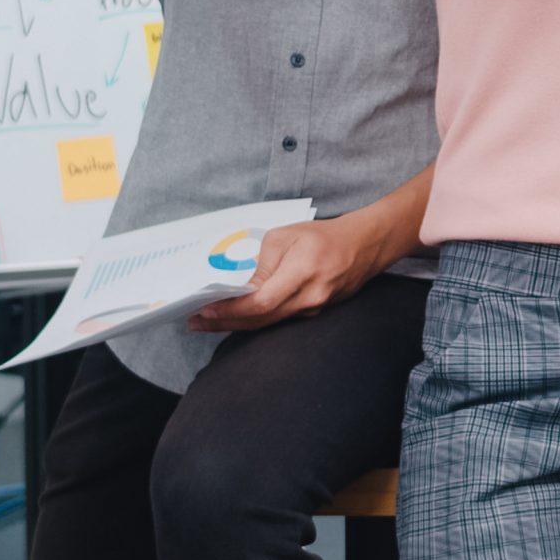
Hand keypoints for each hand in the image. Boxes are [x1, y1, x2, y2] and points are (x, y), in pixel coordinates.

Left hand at [188, 213, 386, 331]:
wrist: (365, 245)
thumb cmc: (324, 235)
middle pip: (260, 319)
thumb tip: (236, 285)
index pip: (260, 302)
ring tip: (207, 321)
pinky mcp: (315, 313)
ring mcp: (315, 309)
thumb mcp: (286, 236)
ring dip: (236, 324)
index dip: (230, 310)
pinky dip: (255, 319)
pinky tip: (237, 316)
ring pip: (268, 323)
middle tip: (194, 322)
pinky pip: (279, 319)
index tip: (204, 309)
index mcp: (302, 272)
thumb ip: (261, 262)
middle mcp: (310, 297)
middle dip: (224, 322)